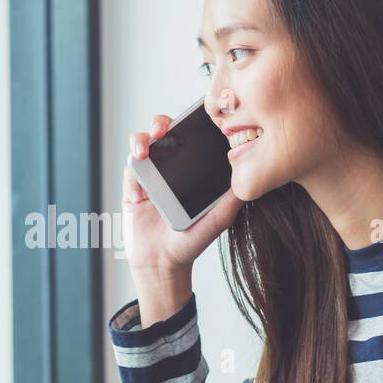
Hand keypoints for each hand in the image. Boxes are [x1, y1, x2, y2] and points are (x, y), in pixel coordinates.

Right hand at [124, 114, 243, 273]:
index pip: (189, 135)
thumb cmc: (192, 240)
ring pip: (140, 143)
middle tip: (162, 129)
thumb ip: (233, 197)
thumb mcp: (220, 218)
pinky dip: (132, 179)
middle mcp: (169, 166)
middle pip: (162, 131)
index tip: (191, 119)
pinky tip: (138, 196)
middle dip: (160, 123)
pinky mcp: (132, 187)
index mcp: (191, 168)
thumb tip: (253, 175)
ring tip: (142, 153)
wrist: (164, 263)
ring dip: (139, 141)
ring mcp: (149, 175)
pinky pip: (129, 172)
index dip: (189, 122)